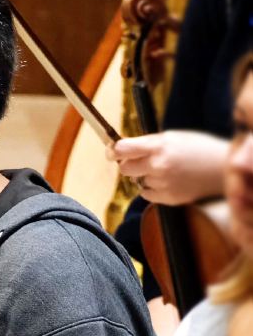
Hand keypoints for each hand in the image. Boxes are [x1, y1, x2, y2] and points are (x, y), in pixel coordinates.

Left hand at [105, 130, 228, 205]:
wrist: (223, 169)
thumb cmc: (197, 148)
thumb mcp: (171, 137)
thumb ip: (145, 143)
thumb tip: (119, 147)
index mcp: (158, 146)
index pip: (121, 149)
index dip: (113, 150)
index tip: (112, 151)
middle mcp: (158, 165)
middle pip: (124, 168)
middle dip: (127, 164)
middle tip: (138, 161)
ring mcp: (163, 183)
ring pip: (137, 181)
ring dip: (144, 176)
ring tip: (165, 170)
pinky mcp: (168, 198)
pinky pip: (146, 194)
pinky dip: (152, 188)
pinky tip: (168, 181)